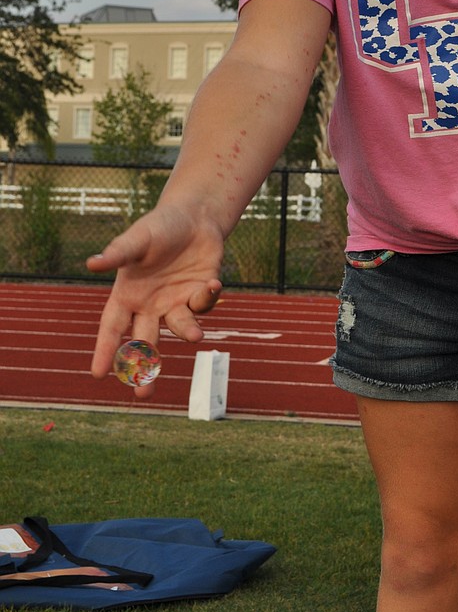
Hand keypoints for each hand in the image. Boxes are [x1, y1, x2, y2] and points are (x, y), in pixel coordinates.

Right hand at [87, 205, 224, 397]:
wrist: (193, 217)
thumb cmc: (159, 227)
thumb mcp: (137, 239)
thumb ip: (118, 254)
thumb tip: (91, 263)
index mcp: (127, 295)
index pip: (112, 328)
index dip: (105, 350)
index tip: (98, 374)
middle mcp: (150, 305)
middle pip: (145, 342)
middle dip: (145, 368)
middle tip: (144, 394)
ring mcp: (176, 302)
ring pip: (179, 327)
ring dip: (186, 332)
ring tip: (194, 336)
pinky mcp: (199, 294)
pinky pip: (203, 305)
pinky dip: (208, 298)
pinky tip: (211, 283)